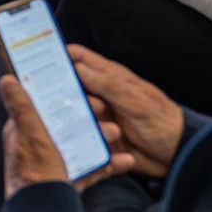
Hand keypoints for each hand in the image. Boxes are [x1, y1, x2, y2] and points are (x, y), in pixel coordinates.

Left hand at [0, 72, 133, 198]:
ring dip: (100, 138)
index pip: (41, 107)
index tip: (81, 90)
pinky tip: (124, 160)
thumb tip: (6, 81)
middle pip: (65, 125)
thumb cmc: (35, 173)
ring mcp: (54, 166)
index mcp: (24, 133)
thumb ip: (20, 107)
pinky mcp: (69, 182)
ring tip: (115, 133)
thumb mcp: (29, 134)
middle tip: (104, 112)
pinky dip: (108, 165)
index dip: (60, 96)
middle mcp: (38, 148)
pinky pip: (91, 169)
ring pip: (80, 145)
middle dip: (88, 117)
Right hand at [69, 45, 184, 177]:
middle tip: (56, 103)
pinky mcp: (97, 139)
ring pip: (71, 115)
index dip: (59, 55)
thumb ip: (108, 84)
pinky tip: (79, 146)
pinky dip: (78, 142)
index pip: (79, 59)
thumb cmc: (160, 120)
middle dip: (59, 94)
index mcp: (108, 78)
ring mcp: (96, 118)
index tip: (35, 59)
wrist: (176, 155)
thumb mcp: (135, 100)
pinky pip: (79, 138)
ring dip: (77, 122)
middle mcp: (98, 95)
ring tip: (98, 130)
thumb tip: (77, 67)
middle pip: (68, 89)